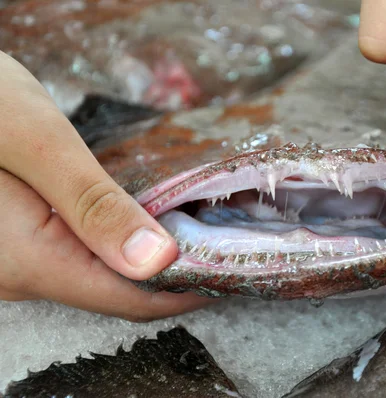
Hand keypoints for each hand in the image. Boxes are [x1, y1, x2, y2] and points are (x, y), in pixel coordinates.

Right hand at [0, 52, 208, 320]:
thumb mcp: (36, 144)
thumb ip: (95, 205)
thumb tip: (157, 260)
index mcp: (31, 260)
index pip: (131, 299)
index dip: (188, 288)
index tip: (233, 266)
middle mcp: (22, 275)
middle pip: (120, 291)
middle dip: (177, 270)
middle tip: (224, 236)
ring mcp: (17, 262)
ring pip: (103, 274)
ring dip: (154, 255)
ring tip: (198, 224)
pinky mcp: (18, 243)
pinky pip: (82, 256)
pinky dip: (125, 241)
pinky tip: (148, 215)